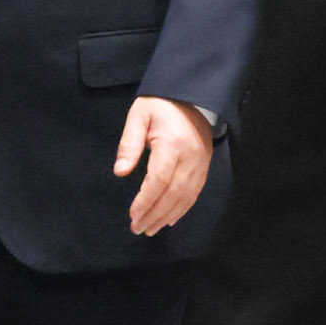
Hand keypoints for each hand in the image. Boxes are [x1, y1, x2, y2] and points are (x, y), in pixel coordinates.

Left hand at [116, 96, 213, 237]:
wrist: (192, 95)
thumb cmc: (160, 105)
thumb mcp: (138, 117)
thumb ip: (129, 144)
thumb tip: (120, 172)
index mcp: (172, 144)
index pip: (159, 180)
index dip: (146, 201)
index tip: (133, 215)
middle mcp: (190, 157)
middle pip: (173, 193)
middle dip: (155, 214)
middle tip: (138, 229)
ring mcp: (200, 163)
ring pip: (186, 197)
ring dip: (168, 216)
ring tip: (151, 229)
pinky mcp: (204, 166)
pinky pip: (195, 193)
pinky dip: (182, 208)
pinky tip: (170, 219)